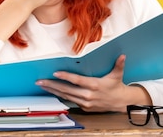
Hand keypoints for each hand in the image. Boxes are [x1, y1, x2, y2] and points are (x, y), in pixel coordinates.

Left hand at [36, 55, 151, 111]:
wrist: (120, 102)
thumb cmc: (116, 87)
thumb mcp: (117, 75)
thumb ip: (119, 64)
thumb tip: (122, 56)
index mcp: (95, 85)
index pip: (77, 80)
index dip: (66, 77)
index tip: (56, 73)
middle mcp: (88, 95)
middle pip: (67, 90)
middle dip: (52, 85)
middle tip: (41, 81)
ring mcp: (85, 102)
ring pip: (66, 96)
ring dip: (54, 91)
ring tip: (43, 86)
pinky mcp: (84, 107)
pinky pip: (70, 101)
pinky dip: (61, 96)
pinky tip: (54, 92)